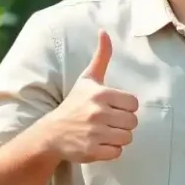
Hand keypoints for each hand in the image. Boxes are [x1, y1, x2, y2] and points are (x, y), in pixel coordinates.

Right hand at [43, 31, 139, 162]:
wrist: (51, 132)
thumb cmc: (75, 103)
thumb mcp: (87, 78)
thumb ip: (101, 56)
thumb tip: (104, 31)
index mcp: (100, 94)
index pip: (133, 103)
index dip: (125, 107)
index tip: (112, 107)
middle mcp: (97, 113)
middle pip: (132, 122)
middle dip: (123, 123)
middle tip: (108, 121)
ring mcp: (94, 133)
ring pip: (127, 138)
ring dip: (118, 137)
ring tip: (104, 132)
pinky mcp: (91, 151)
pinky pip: (117, 152)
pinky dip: (111, 150)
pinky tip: (99, 143)